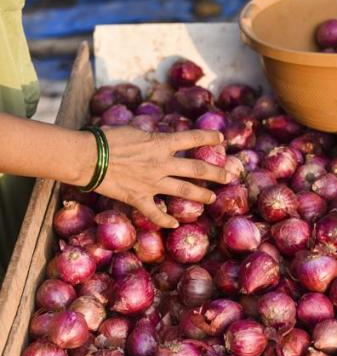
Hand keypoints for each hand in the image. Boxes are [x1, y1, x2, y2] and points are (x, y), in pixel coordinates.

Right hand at [82, 127, 232, 227]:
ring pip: (184, 191)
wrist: (86, 158)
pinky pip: (156, 212)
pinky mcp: (138, 198)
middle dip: (215, 173)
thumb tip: (159, 137)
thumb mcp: (133, 130)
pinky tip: (175, 224)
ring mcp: (152, 182)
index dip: (208, 137)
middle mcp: (161, 163)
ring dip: (200, 195)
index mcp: (160, 143)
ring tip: (212, 198)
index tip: (221, 137)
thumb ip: (150, 136)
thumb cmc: (105, 139)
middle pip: (196, 169)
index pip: (191, 138)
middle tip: (229, 177)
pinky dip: (165, 220)